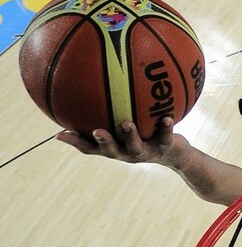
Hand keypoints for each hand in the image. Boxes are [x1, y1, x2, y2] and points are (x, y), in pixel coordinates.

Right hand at [55, 117, 176, 163]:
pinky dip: (165, 127)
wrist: (176, 154)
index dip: (77, 143)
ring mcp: (146, 151)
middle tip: (96, 131)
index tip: (60, 134)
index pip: (92, 147)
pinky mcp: (165, 147)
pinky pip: (165, 136)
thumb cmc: (147, 135)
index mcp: (116, 147)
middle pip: (112, 151)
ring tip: (127, 123)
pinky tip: (166, 117)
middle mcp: (128, 152)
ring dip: (131, 136)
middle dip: (103, 142)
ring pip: (136, 147)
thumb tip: (92, 92)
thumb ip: (112, 114)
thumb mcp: (130, 126)